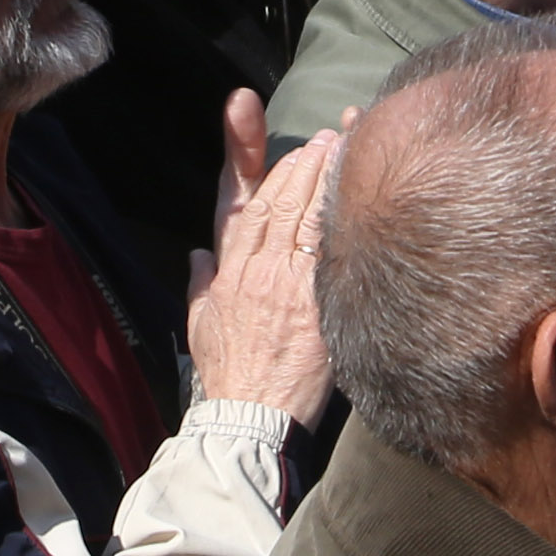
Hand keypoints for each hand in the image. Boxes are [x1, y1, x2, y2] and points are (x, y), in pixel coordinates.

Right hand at [185, 96, 340, 417]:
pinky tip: (358, 199)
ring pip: (309, 219)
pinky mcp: (317, 306)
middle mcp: (259, 270)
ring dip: (327, 181)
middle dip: (307, 165)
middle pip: (284, 204)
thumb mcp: (200, 325)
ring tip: (347, 151)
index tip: (295, 152)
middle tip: (329, 140)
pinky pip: (331, 254)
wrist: (251, 415)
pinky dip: (342, 222)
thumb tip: (197, 256)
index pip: (253, 208)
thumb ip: (199, 284)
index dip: (276, 174)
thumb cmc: (227, 374)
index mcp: (231, 272)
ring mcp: (290, 286)